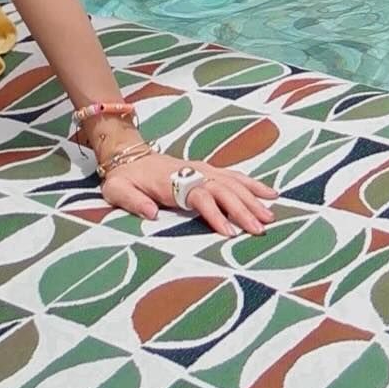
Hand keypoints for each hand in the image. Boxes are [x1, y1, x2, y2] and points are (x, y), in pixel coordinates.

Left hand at [100, 150, 276, 233]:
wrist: (128, 155)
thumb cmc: (124, 178)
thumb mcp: (118, 189)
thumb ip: (133, 201)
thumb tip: (151, 213)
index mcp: (171, 181)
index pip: (198, 196)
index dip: (214, 213)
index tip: (228, 233)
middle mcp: (191, 172)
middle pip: (221, 189)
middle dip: (241, 209)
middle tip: (259, 230)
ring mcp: (201, 169)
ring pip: (231, 182)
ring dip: (252, 198)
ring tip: (270, 216)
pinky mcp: (207, 169)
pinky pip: (233, 175)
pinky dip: (252, 183)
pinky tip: (270, 193)